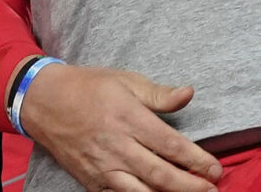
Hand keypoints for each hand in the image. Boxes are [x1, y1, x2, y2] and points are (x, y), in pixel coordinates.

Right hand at [18, 61, 221, 191]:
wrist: (45, 103)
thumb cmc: (89, 88)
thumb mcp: (126, 81)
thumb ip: (159, 94)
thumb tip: (189, 93)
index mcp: (129, 119)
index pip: (170, 145)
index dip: (196, 160)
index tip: (216, 169)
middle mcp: (117, 147)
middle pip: (160, 174)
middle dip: (189, 186)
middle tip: (212, 191)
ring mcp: (102, 168)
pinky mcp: (91, 181)